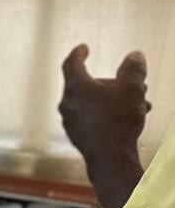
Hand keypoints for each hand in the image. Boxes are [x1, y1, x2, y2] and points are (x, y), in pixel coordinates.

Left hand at [60, 44, 148, 167]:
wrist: (110, 159)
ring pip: (94, 103)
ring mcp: (71, 122)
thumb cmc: (118, 121)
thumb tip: (135, 55)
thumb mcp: (132, 89)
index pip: (71, 64)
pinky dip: (109, 113)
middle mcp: (68, 104)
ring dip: (115, 99)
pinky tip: (131, 118)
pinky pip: (94, 118)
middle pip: (87, 85)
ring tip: (140, 103)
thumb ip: (133, 70)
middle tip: (134, 85)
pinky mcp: (79, 136)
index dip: (78, 54)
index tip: (83, 48)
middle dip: (112, 82)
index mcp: (75, 88)